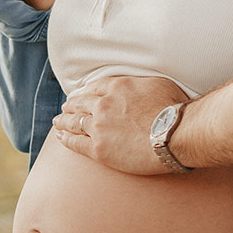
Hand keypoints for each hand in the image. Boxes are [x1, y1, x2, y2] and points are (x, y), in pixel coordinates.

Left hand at [52, 75, 188, 172]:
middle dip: (71, 105)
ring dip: (64, 121)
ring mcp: (98, 127)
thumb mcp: (157, 83)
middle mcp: (103, 104)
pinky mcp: (98, 149)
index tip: (81, 95)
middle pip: (80, 104)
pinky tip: (61, 137)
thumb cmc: (174, 109)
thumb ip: (139, 83)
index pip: (94, 88)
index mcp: (116, 87)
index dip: (85, 92)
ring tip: (58, 122)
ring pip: (74, 122)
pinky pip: (76, 143)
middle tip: (65, 108)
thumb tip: (136, 85)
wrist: (174, 135)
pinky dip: (66, 138)